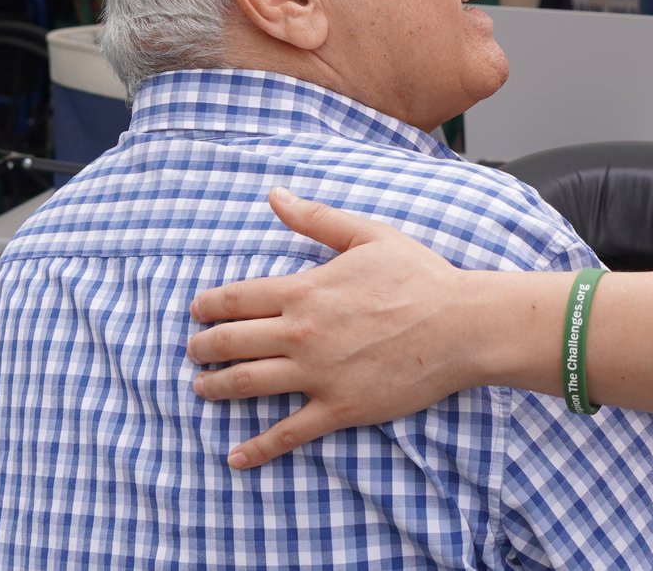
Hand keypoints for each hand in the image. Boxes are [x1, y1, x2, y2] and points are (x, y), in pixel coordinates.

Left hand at [189, 188, 484, 468]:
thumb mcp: (367, 235)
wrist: (460, 326)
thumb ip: (316, 219)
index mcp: (305, 291)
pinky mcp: (339, 408)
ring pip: (248, 384)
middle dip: (203, 347)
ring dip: (216, 388)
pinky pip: (288, 433)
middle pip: (232, 342)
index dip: (208, 305)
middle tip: (192, 350)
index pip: (238, 299)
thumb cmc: (419, 277)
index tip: (195, 310)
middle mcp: (302, 334)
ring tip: (201, 389)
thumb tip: (275, 195)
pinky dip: (257, 448)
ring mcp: (318, 374)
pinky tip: (236, 457)